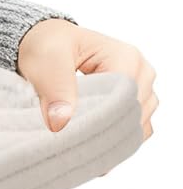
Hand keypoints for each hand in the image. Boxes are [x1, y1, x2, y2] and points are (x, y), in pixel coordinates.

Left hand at [16, 17, 157, 140]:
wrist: (47, 45)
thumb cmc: (49, 46)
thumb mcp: (46, 60)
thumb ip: (56, 88)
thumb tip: (61, 121)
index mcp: (127, 57)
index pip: (124, 99)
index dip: (99, 119)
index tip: (70, 132)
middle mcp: (141, 74)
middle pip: (132, 115)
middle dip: (101, 130)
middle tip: (67, 140)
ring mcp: (141, 90)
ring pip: (135, 126)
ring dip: (107, 136)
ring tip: (76, 139)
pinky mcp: (134, 105)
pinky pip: (132, 131)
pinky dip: (113, 139)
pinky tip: (89, 142)